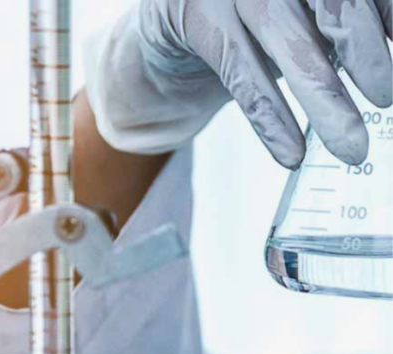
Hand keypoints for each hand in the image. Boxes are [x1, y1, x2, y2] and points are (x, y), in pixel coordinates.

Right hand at [139, 0, 391, 167]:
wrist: (170, 28)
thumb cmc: (244, 23)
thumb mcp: (295, 17)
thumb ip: (335, 23)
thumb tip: (388, 58)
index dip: (384, 16)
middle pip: (329, 2)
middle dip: (363, 51)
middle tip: (387, 97)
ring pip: (285, 38)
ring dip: (323, 94)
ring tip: (351, 144)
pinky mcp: (195, 14)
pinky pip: (237, 71)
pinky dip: (268, 117)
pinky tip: (290, 153)